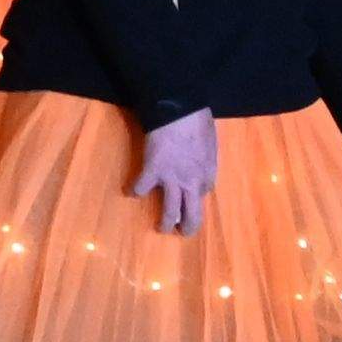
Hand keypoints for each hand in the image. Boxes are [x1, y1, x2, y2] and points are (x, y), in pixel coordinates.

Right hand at [131, 111, 217, 231]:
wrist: (179, 110)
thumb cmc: (198, 120)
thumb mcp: (210, 141)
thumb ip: (204, 156)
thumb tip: (199, 159)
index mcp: (208, 173)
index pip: (204, 192)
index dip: (196, 193)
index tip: (190, 191)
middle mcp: (192, 183)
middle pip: (193, 214)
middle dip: (187, 227)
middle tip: (181, 232)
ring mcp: (172, 180)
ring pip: (170, 212)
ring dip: (165, 222)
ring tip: (161, 227)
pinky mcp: (152, 172)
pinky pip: (141, 188)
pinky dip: (135, 190)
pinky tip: (130, 192)